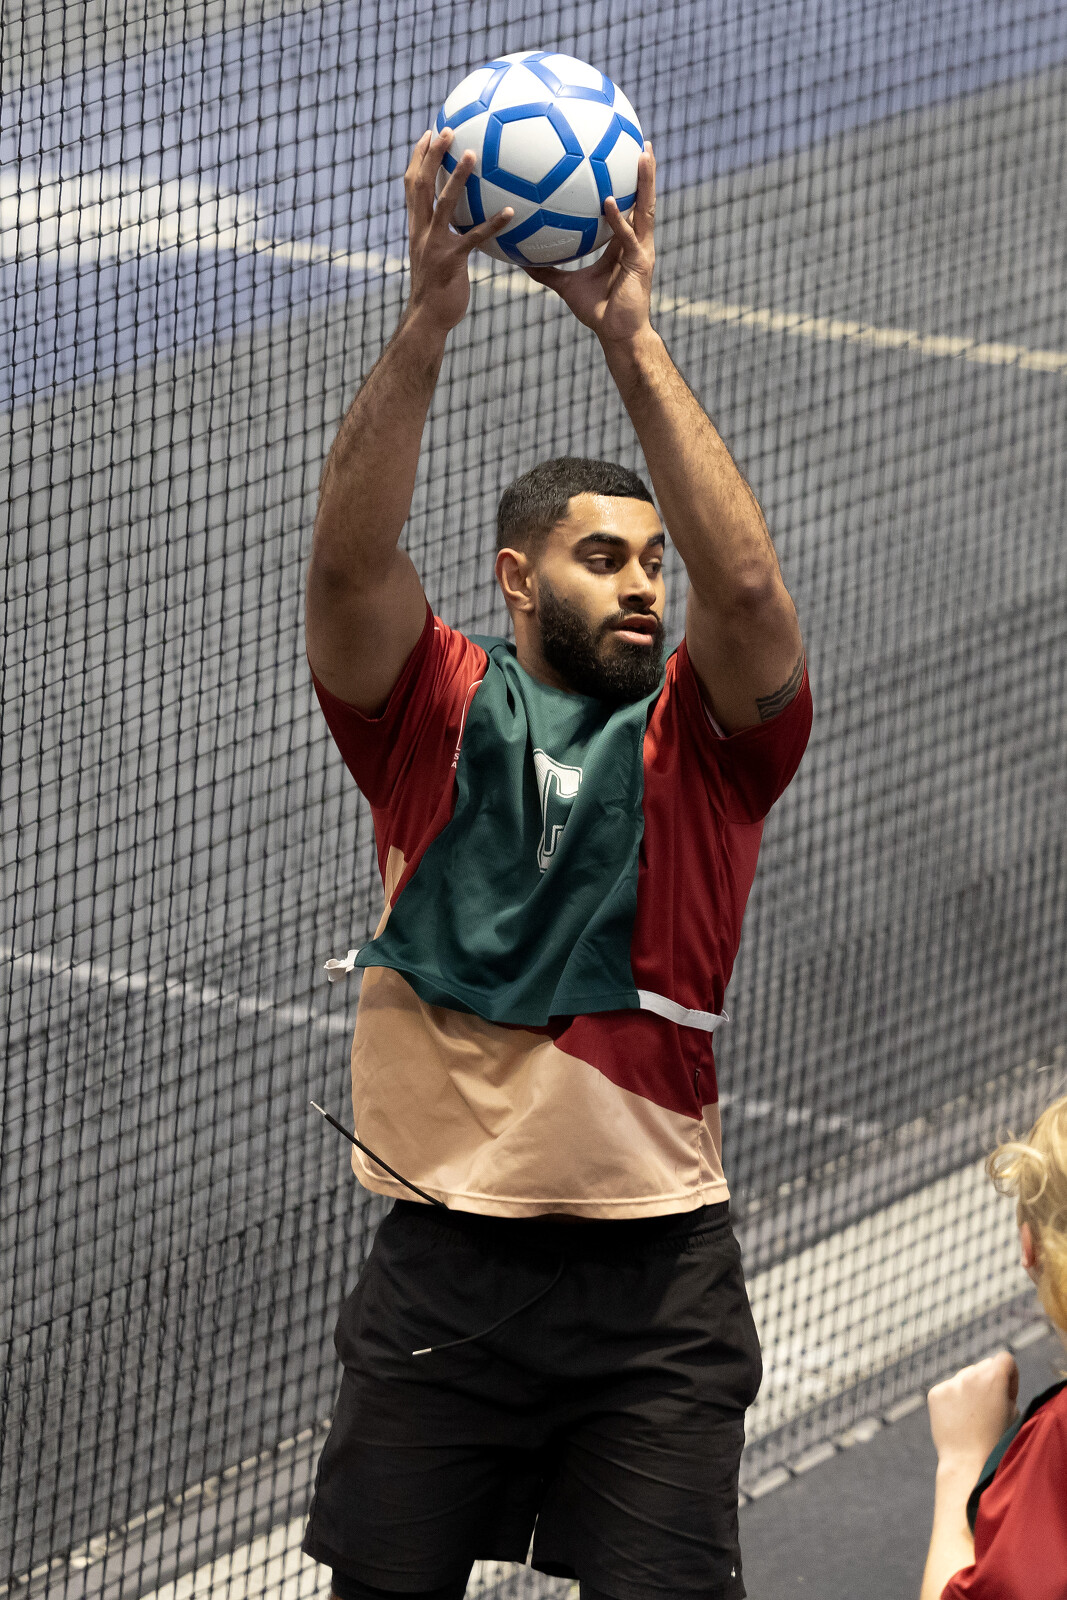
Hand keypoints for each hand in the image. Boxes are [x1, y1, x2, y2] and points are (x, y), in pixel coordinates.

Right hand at [403, 130, 512, 332]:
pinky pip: (474, 238)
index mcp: (416, 228)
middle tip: (445, 129)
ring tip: (473, 153)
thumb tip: (466, 223)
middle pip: (421, 185)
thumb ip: (447, 237)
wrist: (427, 319)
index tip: (428, 134)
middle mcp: (421, 232)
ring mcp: (434, 246)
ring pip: (444, 204)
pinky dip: (492, 224)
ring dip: (457, 177)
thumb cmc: (438, 291)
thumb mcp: (437, 258)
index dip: (418, 159)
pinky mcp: (451, 262)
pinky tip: (510, 212)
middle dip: (431, 156)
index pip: (412, 186)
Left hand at [524, 142, 656, 348]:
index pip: (628, 207)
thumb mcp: (565, 286)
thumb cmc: (597, 312)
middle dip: (645, 173)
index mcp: (623, 244)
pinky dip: (619, 219)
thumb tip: (519, 258)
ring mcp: (642, 251)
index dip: (629, 184)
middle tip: (641, 143)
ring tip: (643, 155)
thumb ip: (546, 269)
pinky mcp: (641, 263)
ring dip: (646, 182)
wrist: (616, 335)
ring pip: (646, 209)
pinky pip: (627, 236)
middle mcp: (636, 242)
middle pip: (643, 200)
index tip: (624, 159)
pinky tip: (609, 202)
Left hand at [928, 1352, 1019, 1475]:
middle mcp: (970, 1374)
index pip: (1005, 1359)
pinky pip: (949, 1389)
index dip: (1010, 1377)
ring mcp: (951, 1383)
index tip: (1008, 1396)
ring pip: (965, 1377)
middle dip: (989, 1383)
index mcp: (994, 1377)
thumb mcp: (1013, 1412)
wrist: (968, 1462)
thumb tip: (993, 1379)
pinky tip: (958, 1420)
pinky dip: (954, 1400)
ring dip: (970, 1390)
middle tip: (990, 1410)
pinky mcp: (935, 1393)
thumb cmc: (997, 1441)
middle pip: (983, 1367)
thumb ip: (1005, 1390)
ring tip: (973, 1418)